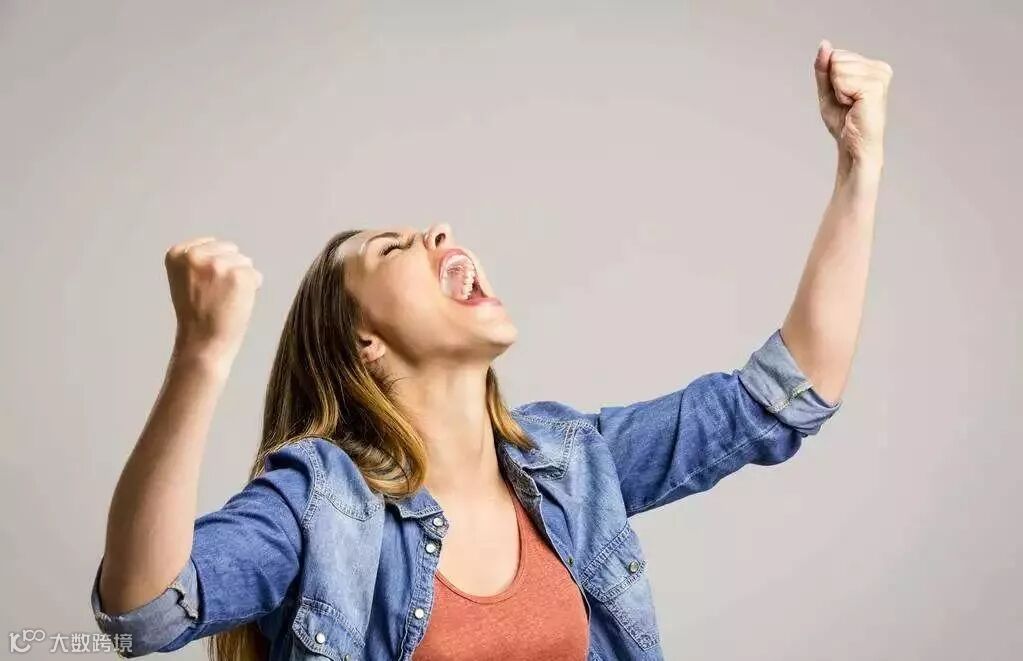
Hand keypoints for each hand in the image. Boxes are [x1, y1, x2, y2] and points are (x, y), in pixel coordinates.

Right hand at [165, 237, 262, 367]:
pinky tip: (236, 303)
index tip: (204, 287)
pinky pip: (256, 275)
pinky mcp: (239, 275)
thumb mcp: (185, 279)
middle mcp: (195, 255)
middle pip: (230, 250)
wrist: (202, 343)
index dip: (213, 267)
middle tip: (215, 295)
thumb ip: (199, 261)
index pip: (211, 244)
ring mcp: (218, 264)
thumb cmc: (196, 315)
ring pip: (244, 261)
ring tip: (224, 300)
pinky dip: (252, 289)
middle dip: (229, 270)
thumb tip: (229, 250)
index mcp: (177, 253)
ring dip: (241, 280)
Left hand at [814, 39, 892, 166]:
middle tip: (846, 103)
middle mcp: (880, 68)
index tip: (843, 96)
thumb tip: (824, 44)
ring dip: (837, 91)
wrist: (853, 146)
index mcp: (872, 66)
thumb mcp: (827, 90)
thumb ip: (824, 67)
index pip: (836, 55)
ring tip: (851, 105)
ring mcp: (880, 76)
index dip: (831, 79)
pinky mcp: (875, 87)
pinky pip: (842, 79)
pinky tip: (853, 106)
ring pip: (838, 68)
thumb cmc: (843, 121)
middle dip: (833, 84)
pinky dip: (840, 95)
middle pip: (836, 58)